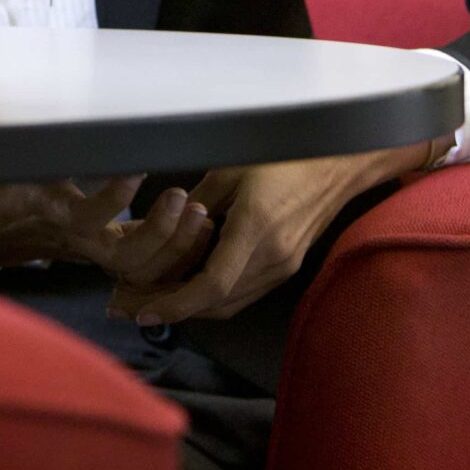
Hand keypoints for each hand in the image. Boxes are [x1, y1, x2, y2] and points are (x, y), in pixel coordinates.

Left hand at [0, 175, 217, 276]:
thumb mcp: (27, 186)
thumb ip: (60, 177)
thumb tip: (94, 142)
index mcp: (76, 239)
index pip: (140, 255)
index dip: (174, 248)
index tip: (202, 222)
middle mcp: (72, 242)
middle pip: (143, 263)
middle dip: (179, 247)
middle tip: (202, 217)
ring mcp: (58, 230)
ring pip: (125, 251)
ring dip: (158, 231)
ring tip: (178, 199)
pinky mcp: (39, 213)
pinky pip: (87, 215)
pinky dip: (113, 195)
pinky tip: (134, 171)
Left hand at [106, 138, 439, 324]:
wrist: (339, 164)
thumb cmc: (283, 156)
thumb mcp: (231, 170)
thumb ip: (198, 204)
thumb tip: (167, 229)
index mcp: (256, 228)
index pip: (212, 285)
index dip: (175, 304)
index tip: (143, 313)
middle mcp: (272, 256)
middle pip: (216, 303)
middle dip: (172, 310)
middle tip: (130, 307)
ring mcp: (283, 266)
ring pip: (229, 303)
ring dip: (191, 307)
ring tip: (150, 300)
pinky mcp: (288, 267)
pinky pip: (244, 292)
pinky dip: (213, 296)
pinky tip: (187, 286)